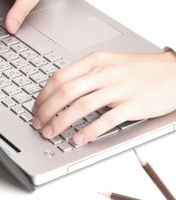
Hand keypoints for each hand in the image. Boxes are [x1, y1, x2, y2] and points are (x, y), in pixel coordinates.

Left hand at [32, 50, 175, 144]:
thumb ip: (87, 73)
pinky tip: (78, 139)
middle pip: (65, 92)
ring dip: (61, 122)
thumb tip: (62, 89)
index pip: (60, 77)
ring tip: (51, 133)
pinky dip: (88, 131)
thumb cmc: (139, 68)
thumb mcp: (110, 62)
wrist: (171, 72)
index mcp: (96, 61)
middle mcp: (104, 73)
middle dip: (47, 110)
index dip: (43, 95)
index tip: (36, 107)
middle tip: (38, 123)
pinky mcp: (132, 104)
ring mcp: (118, 88)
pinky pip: (105, 120)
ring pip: (81, 106)